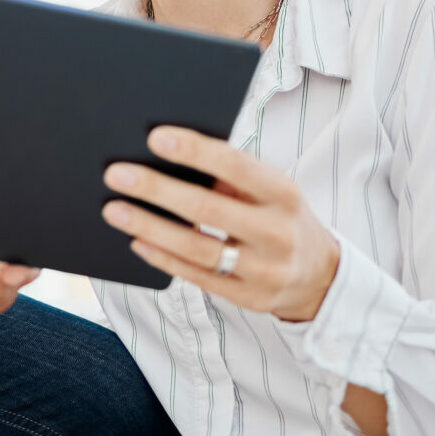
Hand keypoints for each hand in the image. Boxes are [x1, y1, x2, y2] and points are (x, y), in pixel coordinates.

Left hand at [100, 126, 339, 321]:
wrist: (321, 275)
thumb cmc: (278, 215)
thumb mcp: (270, 189)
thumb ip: (229, 173)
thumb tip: (165, 153)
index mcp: (283, 193)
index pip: (235, 166)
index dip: (194, 151)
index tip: (154, 137)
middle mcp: (277, 233)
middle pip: (208, 209)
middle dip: (157, 190)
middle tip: (115, 174)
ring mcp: (265, 271)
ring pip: (197, 249)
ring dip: (149, 227)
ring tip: (113, 209)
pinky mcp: (249, 298)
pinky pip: (197, 277)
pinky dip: (163, 257)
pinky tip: (136, 240)